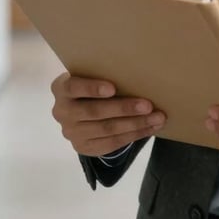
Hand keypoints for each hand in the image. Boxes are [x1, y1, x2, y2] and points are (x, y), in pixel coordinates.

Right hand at [50, 72, 165, 156]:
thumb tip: (139, 70)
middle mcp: (62, 112)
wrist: (78, 111)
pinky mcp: (84, 147)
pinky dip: (133, 135)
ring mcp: (71, 133)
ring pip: (107, 130)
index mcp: (61, 88)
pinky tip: (149, 128)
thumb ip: (103, 73)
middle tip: (148, 105)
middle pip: (95, 112)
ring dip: (135, 124)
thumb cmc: (91, 83)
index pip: (74, 87)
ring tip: (157, 118)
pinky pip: (112, 143)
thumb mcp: (89, 74)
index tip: (113, 88)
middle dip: (124, 109)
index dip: (92, 88)